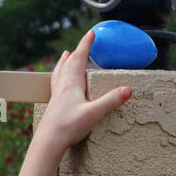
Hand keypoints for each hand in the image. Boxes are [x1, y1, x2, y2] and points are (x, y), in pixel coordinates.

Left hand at [35, 27, 131, 156]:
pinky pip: (56, 84)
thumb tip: (128, 90)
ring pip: (60, 72)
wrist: (48, 142)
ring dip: (64, 61)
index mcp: (71, 83)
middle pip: (69, 62)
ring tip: (65, 55)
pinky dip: (59, 76)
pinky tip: (59, 82)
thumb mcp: (94, 114)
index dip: (86, 44)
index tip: (91, 33)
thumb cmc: (68, 127)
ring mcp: (56, 95)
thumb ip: (111, 101)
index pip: (80, 58)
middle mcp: (62, 86)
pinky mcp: (53, 105)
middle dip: (78, 50)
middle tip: (84, 42)